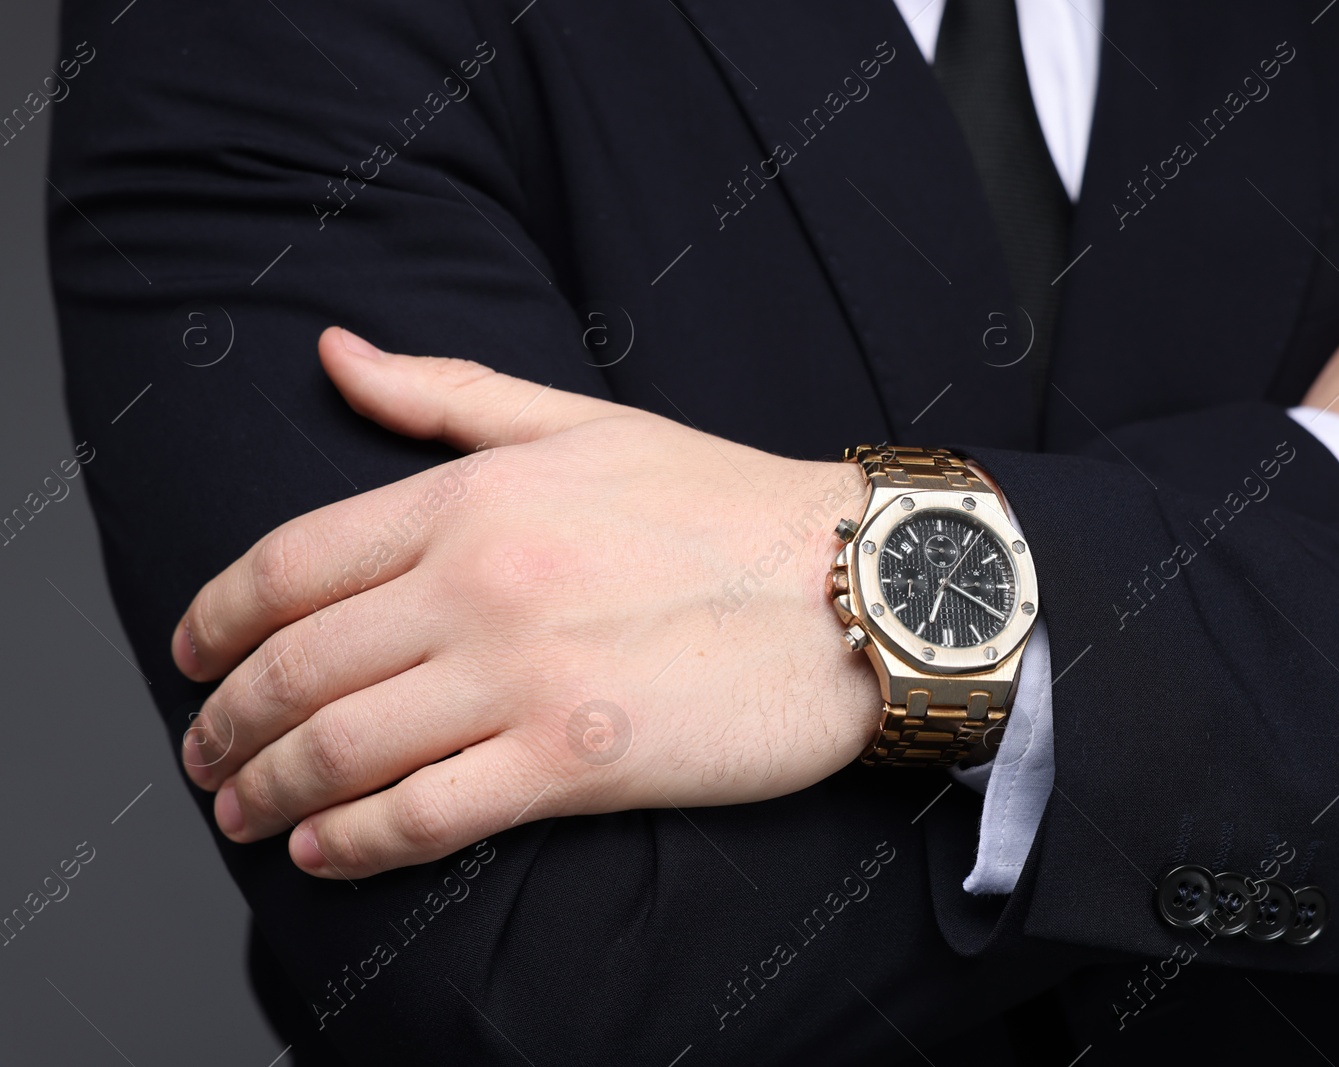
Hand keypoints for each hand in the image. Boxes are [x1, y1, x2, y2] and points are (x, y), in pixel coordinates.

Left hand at [176, 328, 876, 877]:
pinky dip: (353, 842)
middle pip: (295, 665)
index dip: (215, 618)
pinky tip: (323, 851)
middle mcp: (480, 583)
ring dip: (267, 791)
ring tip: (241, 813)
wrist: (853, 585)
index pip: (290, 562)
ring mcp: (524, 675)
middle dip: (225, 722)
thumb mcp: (582, 421)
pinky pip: (424, 814)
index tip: (191, 655)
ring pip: (341, 747)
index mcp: (473, 497)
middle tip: (205, 754)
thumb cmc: (724, 504)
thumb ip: (445, 395)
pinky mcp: (574, 761)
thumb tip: (333, 352)